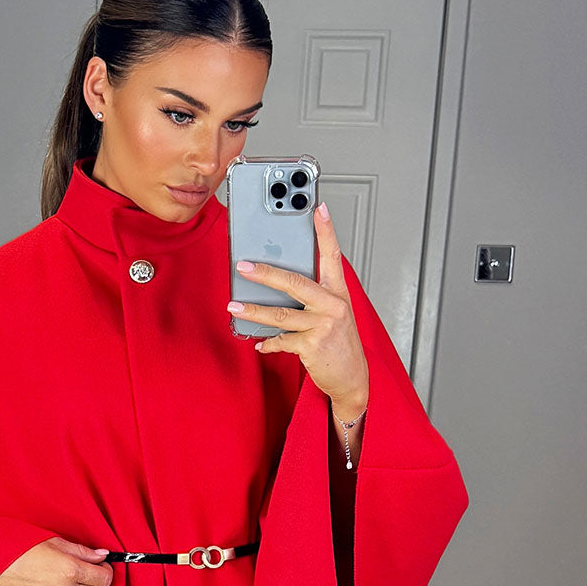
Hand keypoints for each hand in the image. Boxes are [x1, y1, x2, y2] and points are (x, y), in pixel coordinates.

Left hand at [227, 202, 368, 416]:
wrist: (352, 377)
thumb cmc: (339, 342)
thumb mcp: (333, 313)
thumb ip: (312, 297)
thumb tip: (278, 286)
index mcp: (337, 292)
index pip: (332, 255)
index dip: (326, 231)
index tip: (318, 208)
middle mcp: (332, 305)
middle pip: (295, 283)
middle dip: (266, 273)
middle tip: (244, 266)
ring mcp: (323, 326)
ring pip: (281, 314)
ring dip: (253, 311)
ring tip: (234, 306)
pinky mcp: (312, 346)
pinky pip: (282, 340)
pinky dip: (269, 342)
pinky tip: (260, 342)